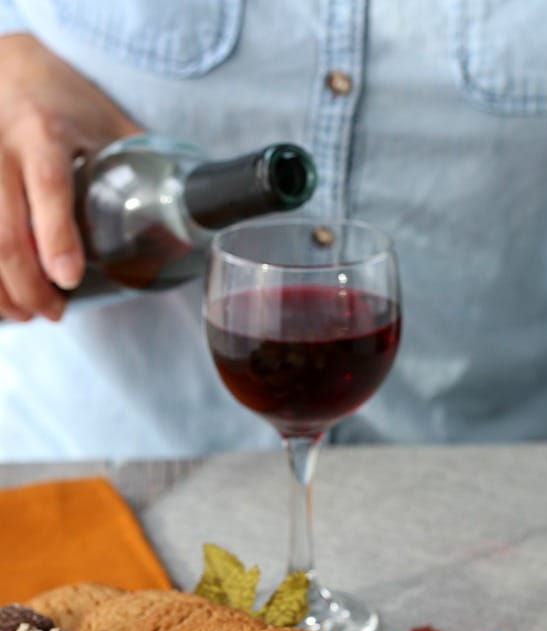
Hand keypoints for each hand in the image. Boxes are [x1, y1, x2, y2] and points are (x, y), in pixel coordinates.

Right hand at [0, 33, 139, 321]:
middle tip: (53, 313)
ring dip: (0, 287)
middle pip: (5, 227)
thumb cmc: (63, 100)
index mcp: (45, 131)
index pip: (49, 185)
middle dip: (28, 283)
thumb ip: (142, 162)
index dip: (57, 236)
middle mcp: (2, 146)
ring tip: (25, 314)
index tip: (69, 279)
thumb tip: (193, 207)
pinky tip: (0, 300)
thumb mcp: (105, 121)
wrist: (4, 65)